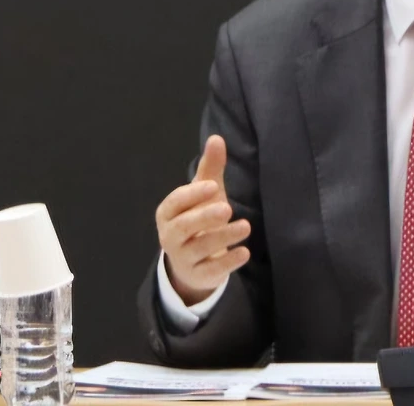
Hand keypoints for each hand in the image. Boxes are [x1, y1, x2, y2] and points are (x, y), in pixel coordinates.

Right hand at [155, 135, 251, 304]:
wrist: (194, 261)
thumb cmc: (198, 219)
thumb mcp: (205, 194)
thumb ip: (210, 169)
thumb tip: (217, 138)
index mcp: (167, 213)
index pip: (174, 203)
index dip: (192, 195)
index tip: (213, 186)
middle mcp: (170, 236)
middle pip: (182, 227)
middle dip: (203, 217)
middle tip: (227, 208)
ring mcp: (183, 258)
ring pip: (199, 248)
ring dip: (222, 237)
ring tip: (245, 226)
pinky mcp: (199, 275)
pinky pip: (211, 270)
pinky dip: (228, 262)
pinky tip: (245, 253)